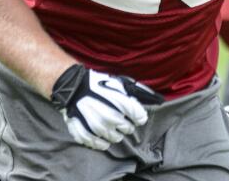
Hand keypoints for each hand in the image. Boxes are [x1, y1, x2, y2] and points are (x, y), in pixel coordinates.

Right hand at [50, 64, 164, 150]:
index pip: (140, 117)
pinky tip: (101, 135)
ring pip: (115, 138)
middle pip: (128, 129)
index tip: (135, 114)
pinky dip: (102, 142)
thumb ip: (137, 92)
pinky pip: (99, 145)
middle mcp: (112, 118)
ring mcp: (98, 128)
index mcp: (122, 104)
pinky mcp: (87, 134)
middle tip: (119, 117)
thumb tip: (155, 98)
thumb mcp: (119, 83)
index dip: (138, 115)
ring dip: (115, 133)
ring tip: (108, 123)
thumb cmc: (97, 83)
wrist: (73, 87)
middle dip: (126, 124)